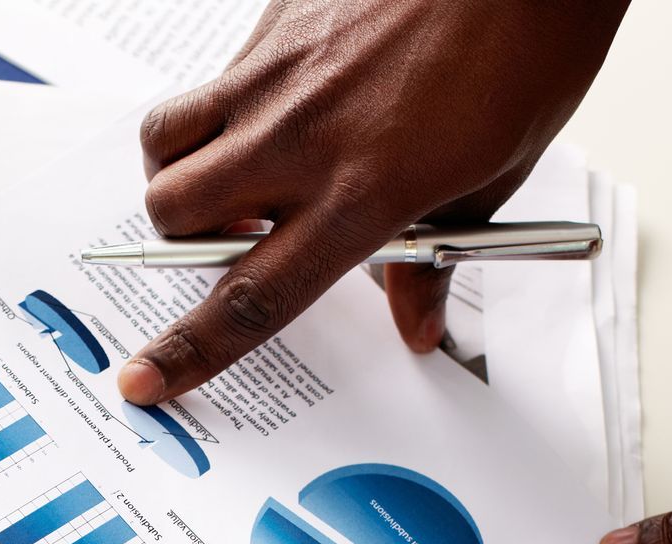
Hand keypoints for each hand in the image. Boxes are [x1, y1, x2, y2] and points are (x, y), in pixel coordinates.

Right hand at [119, 0, 627, 404]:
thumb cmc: (528, 49)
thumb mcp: (496, 176)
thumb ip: (436, 258)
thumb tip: (417, 320)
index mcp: (363, 194)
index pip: (250, 298)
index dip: (187, 352)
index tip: (143, 380)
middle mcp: (302, 137)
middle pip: (175, 215)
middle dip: (182, 242)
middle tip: (235, 238)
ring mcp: (276, 75)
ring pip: (165, 142)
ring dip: (180, 172)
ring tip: (236, 174)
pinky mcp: (272, 24)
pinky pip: (213, 81)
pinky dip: (226, 109)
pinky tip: (288, 103)